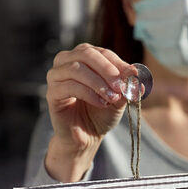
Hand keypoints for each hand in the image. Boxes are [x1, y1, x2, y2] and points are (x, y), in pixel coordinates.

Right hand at [44, 43, 135, 180]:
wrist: (87, 136)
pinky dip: (88, 93)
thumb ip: (125, 85)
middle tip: (120, 85)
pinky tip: (100, 103)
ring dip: (97, 83)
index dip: (118, 63)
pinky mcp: (51, 93)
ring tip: (111, 97)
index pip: (102, 52)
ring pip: (76, 69)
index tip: (133, 75)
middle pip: (86, 53)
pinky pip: (69, 86)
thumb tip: (135, 73)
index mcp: (84, 57)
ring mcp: (56, 76)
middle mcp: (67, 61)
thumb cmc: (101, 112)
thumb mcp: (118, 98)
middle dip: (106, 69)